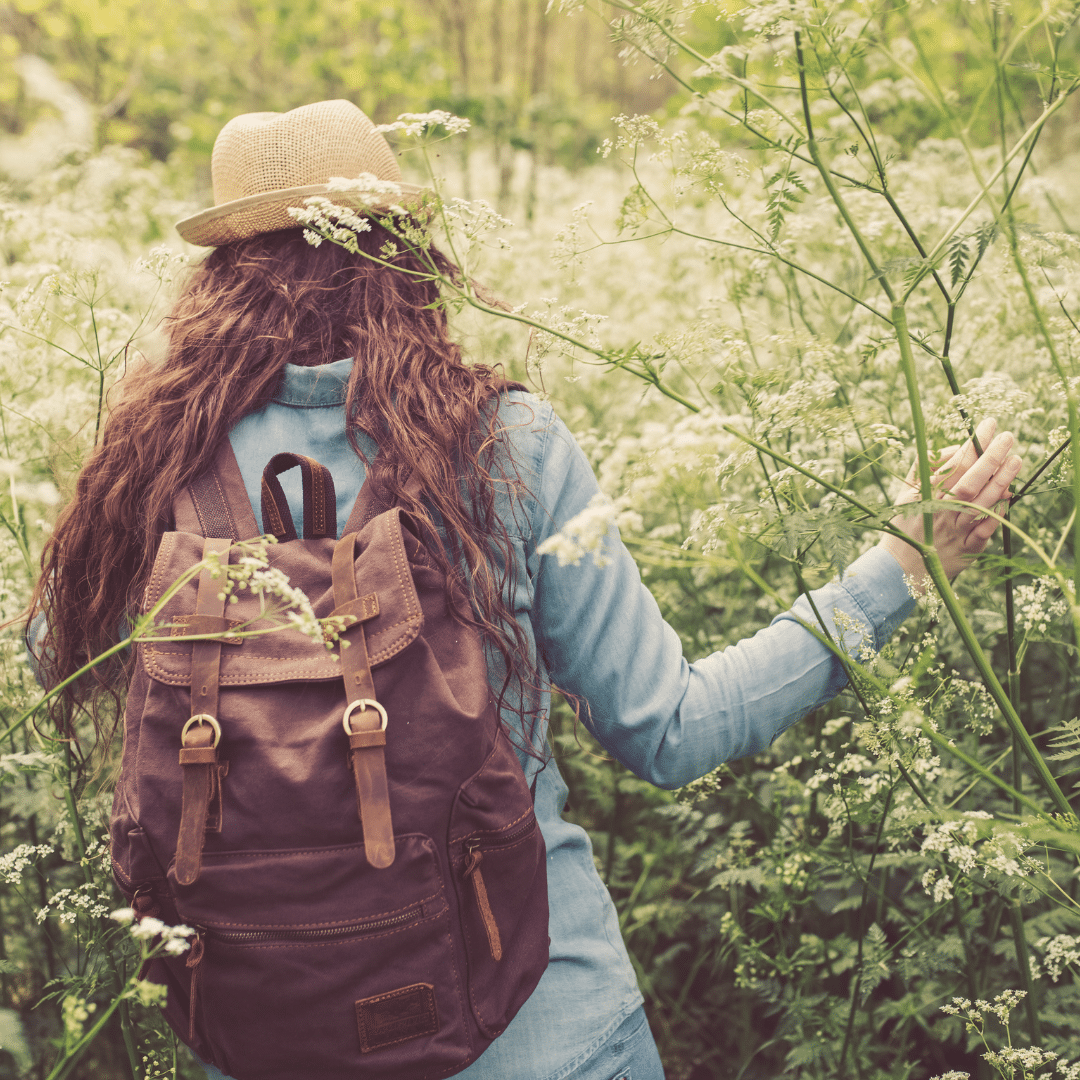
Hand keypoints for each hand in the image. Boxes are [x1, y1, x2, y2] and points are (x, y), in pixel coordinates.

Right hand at [877, 418, 1021, 593]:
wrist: (900, 567)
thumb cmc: (906, 523)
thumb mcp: (905, 492)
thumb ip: (925, 466)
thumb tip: (955, 449)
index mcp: (924, 495)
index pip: (955, 463)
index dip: (974, 442)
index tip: (990, 424)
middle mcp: (939, 511)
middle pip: (971, 480)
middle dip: (992, 456)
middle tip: (1008, 437)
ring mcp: (954, 531)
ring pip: (982, 503)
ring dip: (1003, 480)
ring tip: (1016, 459)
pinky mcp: (967, 550)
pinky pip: (987, 529)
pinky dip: (999, 512)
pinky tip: (1009, 495)